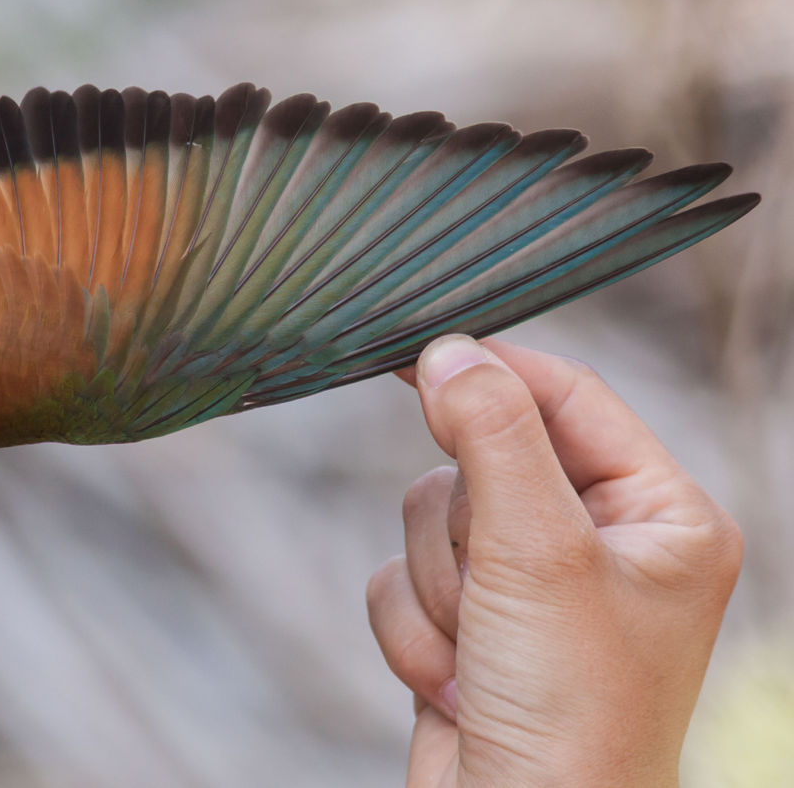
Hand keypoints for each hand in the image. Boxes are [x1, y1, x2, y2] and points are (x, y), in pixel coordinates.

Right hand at [366, 335, 741, 786]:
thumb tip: (446, 350)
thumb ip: (494, 438)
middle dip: (464, 530)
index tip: (417, 356)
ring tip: (478, 652)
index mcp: (660, 515)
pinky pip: (401, 575)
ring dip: (436, 587)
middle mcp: (600, 543)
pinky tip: (455, 684)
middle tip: (492, 587)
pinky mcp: (472, 622)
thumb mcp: (539, 553)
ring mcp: (531, 586)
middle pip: (484, 458)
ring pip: (430, 518)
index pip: (570, 398)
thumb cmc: (569, 710)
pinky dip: (411, 628)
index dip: (494, 374)